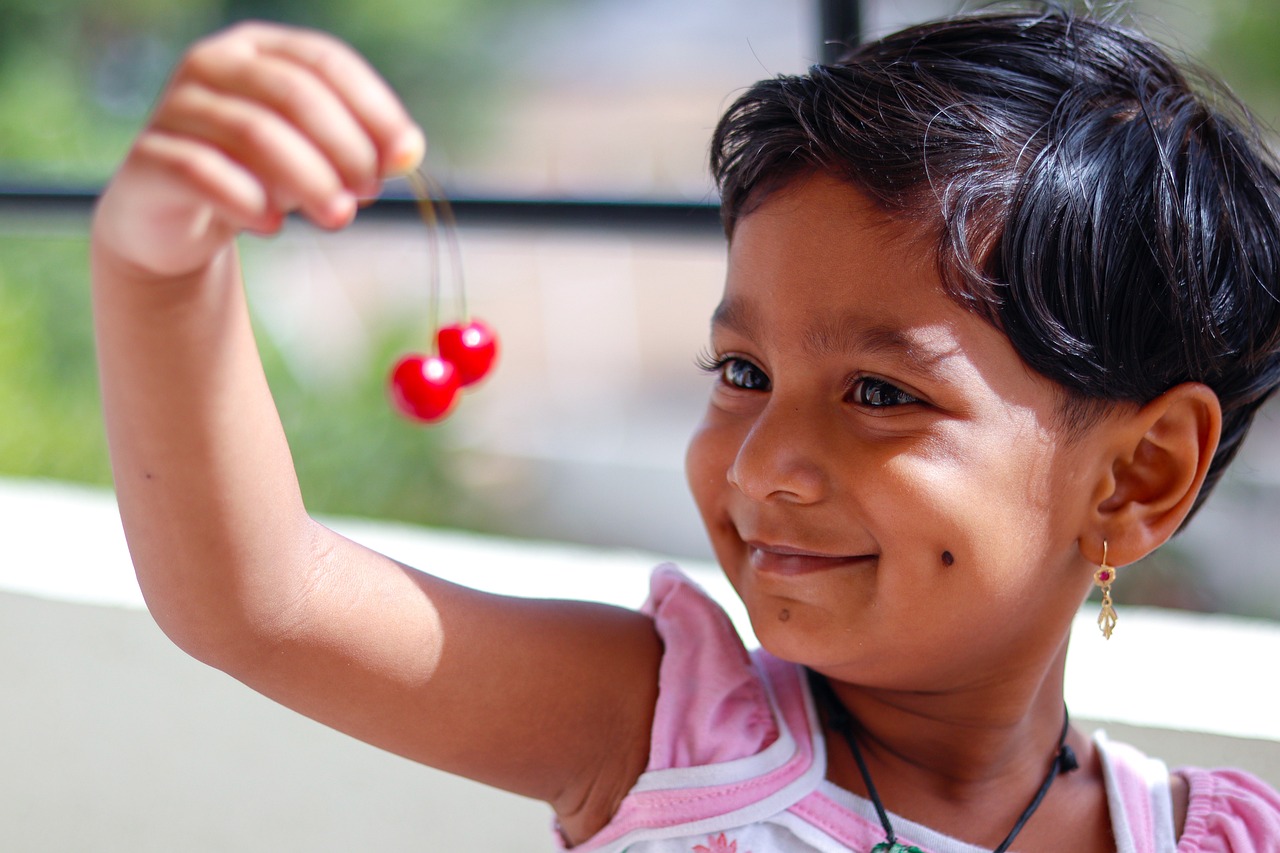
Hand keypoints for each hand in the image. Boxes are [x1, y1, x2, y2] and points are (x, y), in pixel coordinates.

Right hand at [93, 21, 424, 278]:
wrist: (177, 220)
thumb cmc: (259, 177)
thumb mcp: (316, 160)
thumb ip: (362, 150)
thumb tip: (408, 152)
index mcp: (261, 49)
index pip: (326, 60)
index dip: (373, 107)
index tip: (404, 157)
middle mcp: (214, 64)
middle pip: (294, 94)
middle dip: (345, 148)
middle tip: (367, 195)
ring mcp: (175, 106)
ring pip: (253, 131)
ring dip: (308, 179)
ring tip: (337, 217)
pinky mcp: (149, 156)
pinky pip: (202, 171)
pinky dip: (247, 201)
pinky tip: (272, 227)